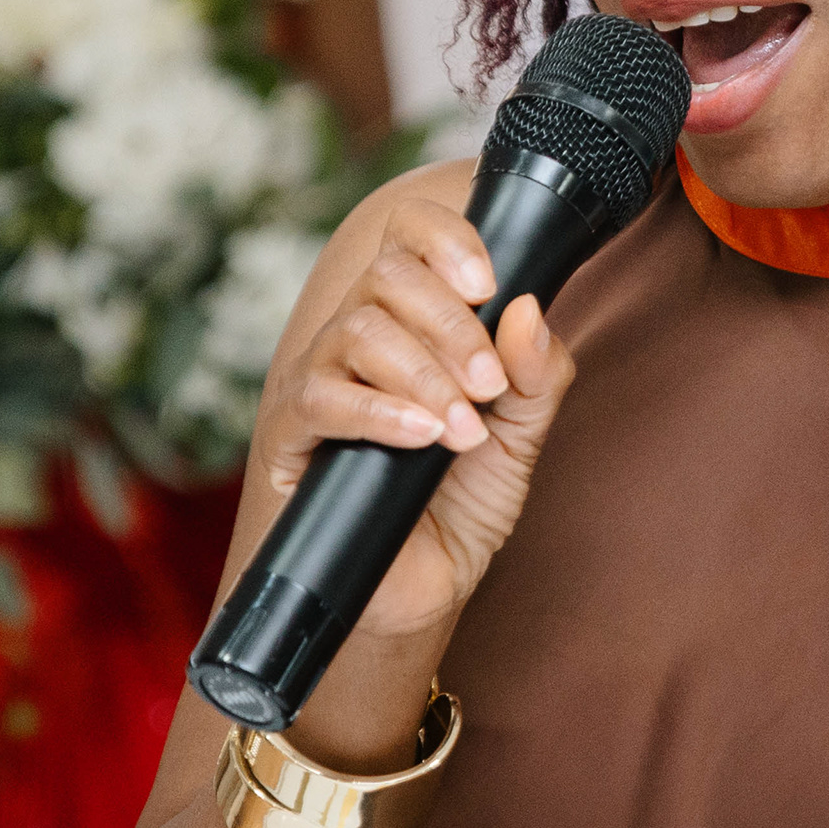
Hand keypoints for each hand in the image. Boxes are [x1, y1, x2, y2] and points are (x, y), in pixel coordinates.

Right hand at [252, 190, 578, 652]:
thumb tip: (527, 308)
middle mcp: (359, 337)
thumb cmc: (457, 507)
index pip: (408, 234)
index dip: (445, 237)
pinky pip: (320, 396)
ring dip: (425, 374)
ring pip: (358, 330)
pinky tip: (423, 436)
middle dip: (454, 325)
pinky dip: (379, 410)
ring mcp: (319, 381)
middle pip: (388, 276)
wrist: (412, 594)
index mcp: (412, 320)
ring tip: (463, 430)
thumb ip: (538, 376)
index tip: (490, 281)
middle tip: (491, 387)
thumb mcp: (521, 440)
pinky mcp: (290, 435)